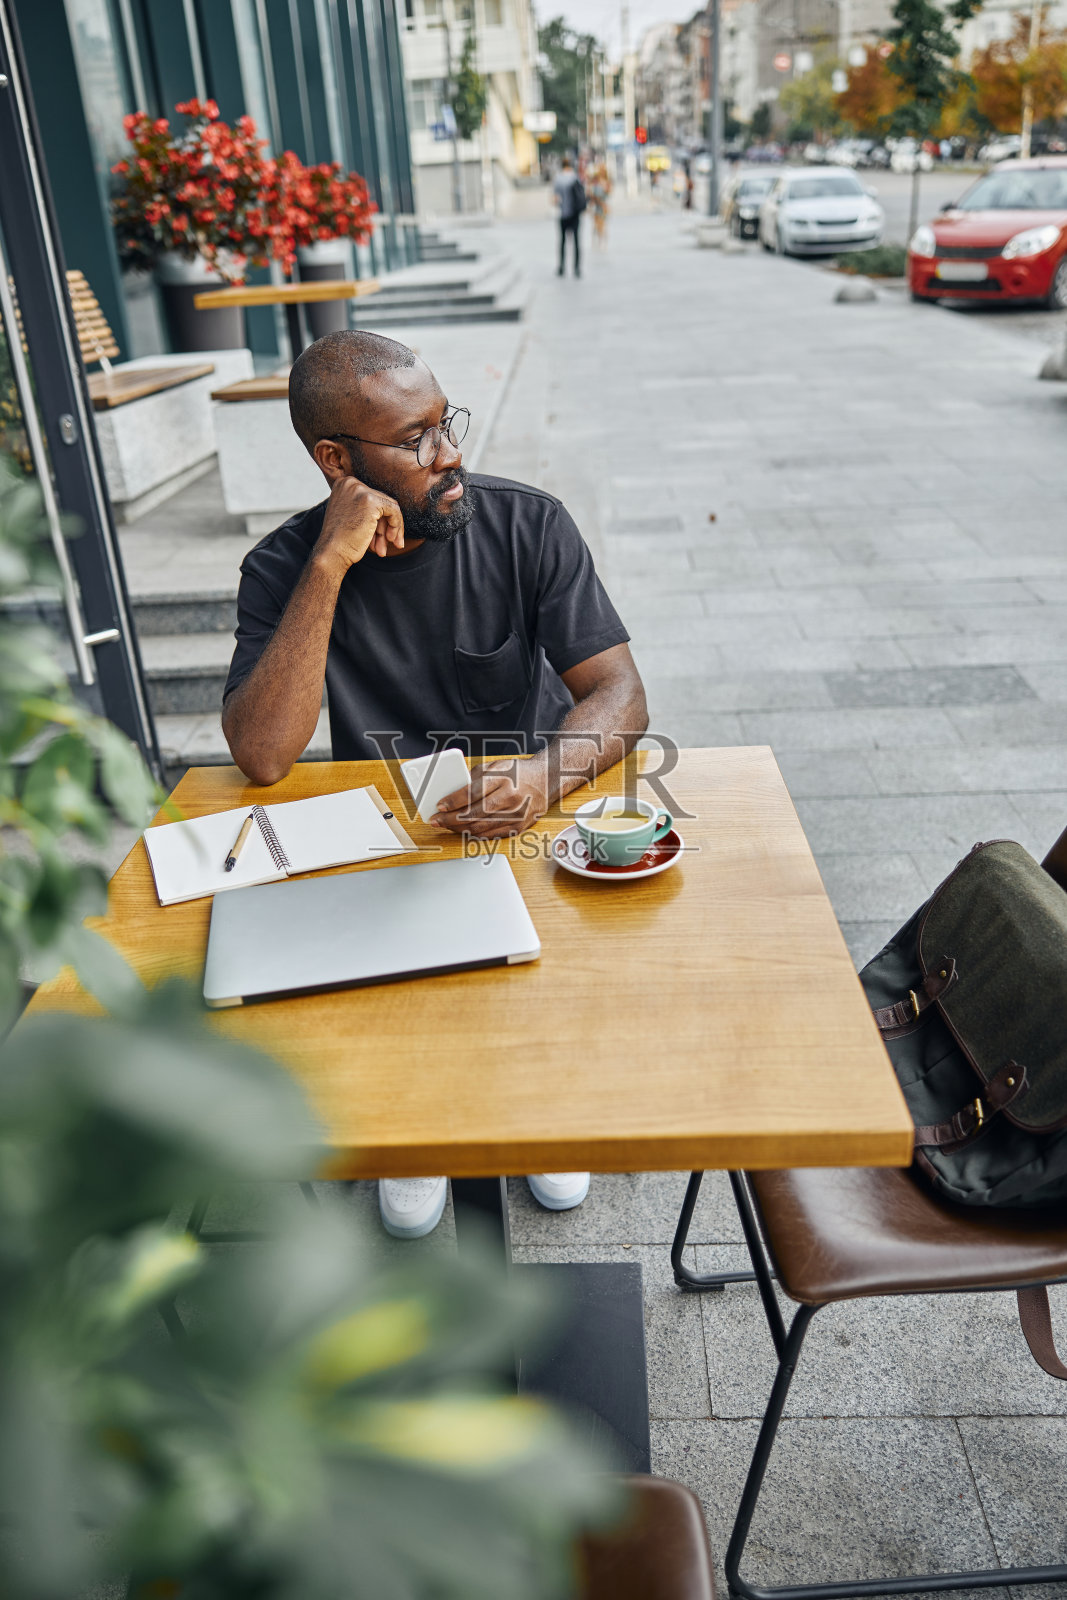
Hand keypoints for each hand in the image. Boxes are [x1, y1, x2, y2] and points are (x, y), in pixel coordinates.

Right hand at [313, 474, 403, 575]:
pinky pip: (394, 511)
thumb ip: (365, 508)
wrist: (332, 553)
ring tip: (384, 549)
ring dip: (391, 529)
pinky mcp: (371, 501)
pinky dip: (396, 526)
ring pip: (390, 507)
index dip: (378, 519)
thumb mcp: (350, 516)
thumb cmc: (340, 541)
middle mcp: (351, 483)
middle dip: (385, 526)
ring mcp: (361, 491)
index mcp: (344, 484)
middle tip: (385, 544)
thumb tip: (391, 510)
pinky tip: (390, 540)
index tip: (380, 536)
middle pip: (381, 502)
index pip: (372, 497)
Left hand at [430, 760, 548, 838]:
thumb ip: (474, 778)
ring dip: (459, 829)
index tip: (439, 805)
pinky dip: (474, 834)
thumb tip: (451, 793)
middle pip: (474, 813)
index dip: (453, 801)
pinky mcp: (518, 827)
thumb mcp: (495, 766)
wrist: (545, 781)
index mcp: (503, 778)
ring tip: (446, 826)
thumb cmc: (517, 772)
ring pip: (481, 827)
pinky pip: (491, 835)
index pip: (473, 792)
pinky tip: (463, 831)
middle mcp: (511, 797)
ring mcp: (516, 815)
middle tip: (436, 820)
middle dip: (450, 819)